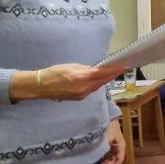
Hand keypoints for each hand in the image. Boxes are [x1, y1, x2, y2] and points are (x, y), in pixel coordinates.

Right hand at [10, 63, 125, 101]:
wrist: (41, 86)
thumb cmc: (55, 72)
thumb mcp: (72, 66)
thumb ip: (86, 68)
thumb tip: (96, 69)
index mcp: (82, 77)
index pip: (103, 73)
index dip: (114, 70)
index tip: (123, 65)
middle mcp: (84, 88)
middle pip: (103, 81)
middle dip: (112, 75)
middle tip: (122, 68)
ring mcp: (82, 94)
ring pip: (98, 86)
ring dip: (105, 80)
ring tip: (113, 73)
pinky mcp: (79, 98)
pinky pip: (91, 90)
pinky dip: (96, 84)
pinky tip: (99, 80)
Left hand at [101, 119, 125, 163]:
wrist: (107, 115)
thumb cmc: (109, 127)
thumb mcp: (107, 139)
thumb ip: (105, 150)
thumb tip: (100, 158)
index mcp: (121, 145)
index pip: (120, 158)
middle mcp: (119, 145)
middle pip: (115, 158)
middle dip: (109, 163)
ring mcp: (114, 142)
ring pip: (111, 155)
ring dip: (105, 159)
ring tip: (98, 161)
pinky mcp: (109, 140)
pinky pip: (108, 150)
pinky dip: (103, 154)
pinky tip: (97, 154)